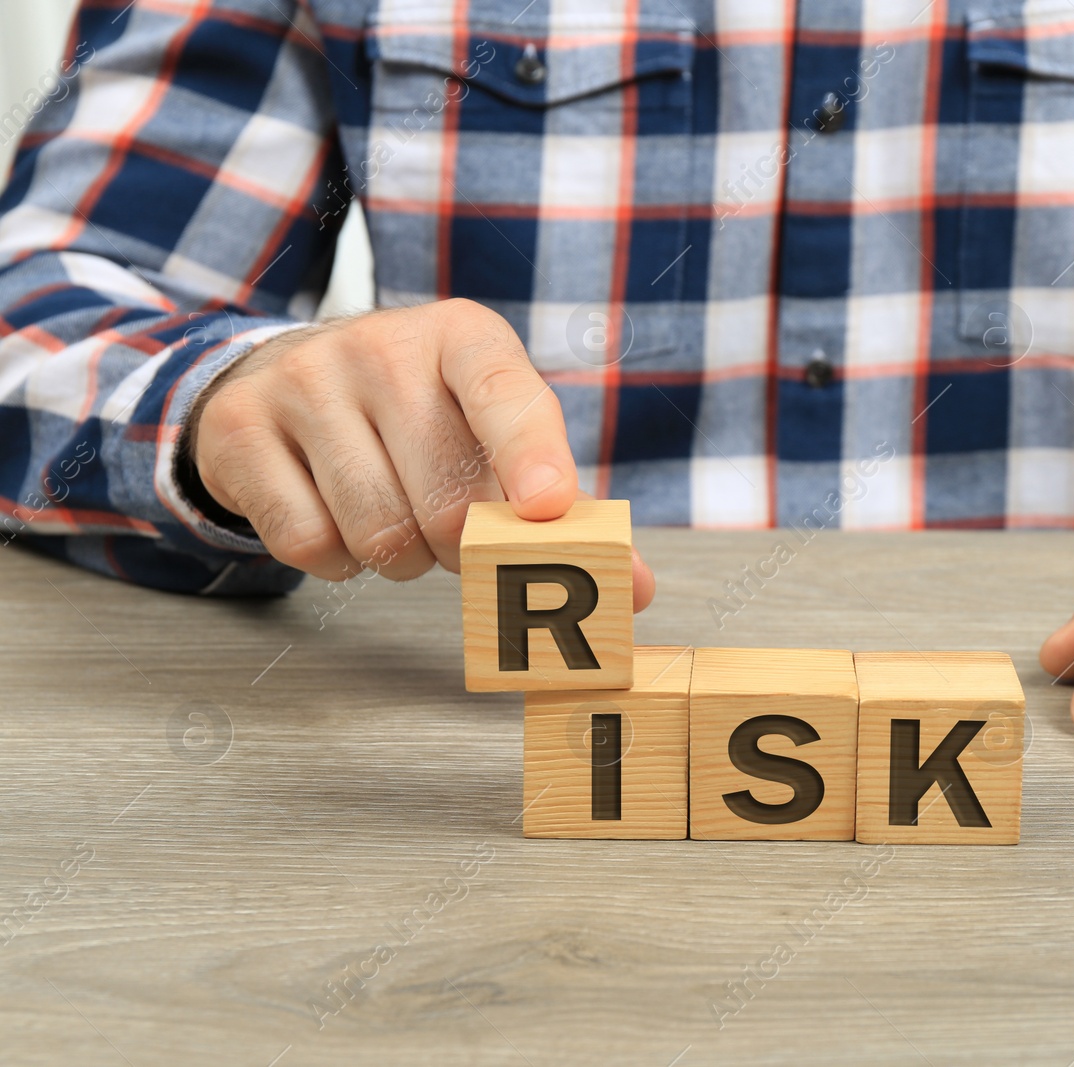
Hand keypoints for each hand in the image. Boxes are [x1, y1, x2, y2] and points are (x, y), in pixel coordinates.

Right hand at [187, 299, 654, 608]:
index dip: (530, 456)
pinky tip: (340, 520)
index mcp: (465, 338)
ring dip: (401, 561)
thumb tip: (629, 590)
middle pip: (446, 500)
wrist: (288, 376)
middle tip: (455, 536)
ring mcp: (304, 381)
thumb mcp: (497, 437)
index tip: (549, 510)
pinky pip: (307, 543)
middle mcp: (382, 347)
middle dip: (462, 549)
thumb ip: (568, 512)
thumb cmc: (422, 418)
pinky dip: (335, 561)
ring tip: (399, 521)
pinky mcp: (243, 429)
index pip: (506, 393)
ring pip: (379, 532)